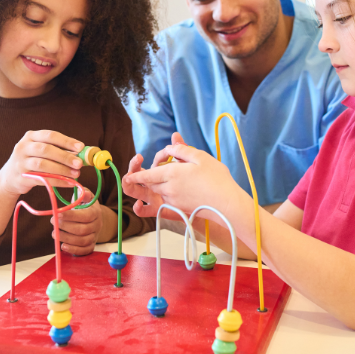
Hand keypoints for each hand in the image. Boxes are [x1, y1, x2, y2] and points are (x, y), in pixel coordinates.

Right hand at [0, 130, 83, 195]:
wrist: (9, 178)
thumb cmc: (32, 161)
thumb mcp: (41, 151)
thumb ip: (58, 150)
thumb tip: (81, 153)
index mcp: (31, 136)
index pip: (50, 135)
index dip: (66, 141)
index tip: (81, 147)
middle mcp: (24, 147)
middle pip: (46, 149)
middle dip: (65, 156)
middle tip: (79, 163)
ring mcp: (20, 162)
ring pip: (43, 165)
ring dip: (62, 170)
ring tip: (76, 174)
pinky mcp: (21, 177)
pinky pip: (42, 179)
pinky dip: (58, 181)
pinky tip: (69, 183)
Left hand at [50, 189, 102, 254]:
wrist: (93, 218)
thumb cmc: (85, 206)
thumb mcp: (86, 197)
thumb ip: (84, 194)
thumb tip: (83, 192)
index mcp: (96, 212)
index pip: (86, 216)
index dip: (71, 216)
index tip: (57, 214)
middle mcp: (97, 225)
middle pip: (83, 230)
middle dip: (66, 227)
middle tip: (53, 222)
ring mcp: (95, 236)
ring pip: (83, 241)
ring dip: (67, 238)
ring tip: (55, 233)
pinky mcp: (91, 244)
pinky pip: (85, 251)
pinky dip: (74, 250)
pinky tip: (63, 246)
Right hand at [123, 132, 185, 218]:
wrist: (201, 201)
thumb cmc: (192, 181)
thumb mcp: (186, 164)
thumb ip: (179, 150)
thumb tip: (175, 134)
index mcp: (154, 174)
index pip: (140, 166)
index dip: (137, 161)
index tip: (140, 156)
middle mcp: (150, 185)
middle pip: (134, 176)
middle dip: (132, 168)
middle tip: (136, 160)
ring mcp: (152, 197)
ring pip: (133, 191)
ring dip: (128, 184)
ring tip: (128, 179)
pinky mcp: (156, 209)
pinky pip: (143, 211)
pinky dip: (137, 209)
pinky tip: (139, 204)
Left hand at [123, 142, 242, 216]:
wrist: (226, 204)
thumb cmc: (216, 178)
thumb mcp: (200, 157)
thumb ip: (182, 149)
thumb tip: (172, 145)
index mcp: (172, 174)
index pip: (147, 174)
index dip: (136, 175)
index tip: (128, 175)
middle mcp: (169, 188)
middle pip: (152, 183)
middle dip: (150, 177)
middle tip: (160, 168)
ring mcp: (174, 200)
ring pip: (160, 191)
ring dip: (162, 184)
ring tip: (178, 176)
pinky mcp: (180, 208)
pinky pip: (168, 199)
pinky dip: (170, 192)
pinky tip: (184, 188)